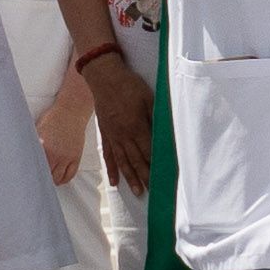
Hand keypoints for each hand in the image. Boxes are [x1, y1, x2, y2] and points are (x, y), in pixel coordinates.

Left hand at [35, 83, 88, 186]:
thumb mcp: (36, 130)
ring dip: (51, 180)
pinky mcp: (76, 158)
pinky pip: (69, 175)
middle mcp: (55, 154)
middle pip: (45, 176)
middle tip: (34, 180)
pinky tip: (58, 178)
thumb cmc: (52, 119)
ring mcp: (66, 157)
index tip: (25, 178)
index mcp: (43, 147)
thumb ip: (31, 145)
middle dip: (40, 178)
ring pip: (57, 178)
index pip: (34, 168)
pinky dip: (63, 179)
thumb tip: (20, 156)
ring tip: (46, 179)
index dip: (29, 174)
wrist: (71, 112)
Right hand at [85, 57, 155, 195]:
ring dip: (131, 178)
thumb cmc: (129, 85)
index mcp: (136, 126)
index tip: (164, 178)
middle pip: (136, 160)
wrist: (104, 77)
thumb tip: (165, 134)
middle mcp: (124, 135)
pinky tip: (115, 181)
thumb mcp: (149, 98)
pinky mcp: (105, 134)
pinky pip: (108, 155)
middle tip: (153, 192)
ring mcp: (113, 137)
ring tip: (138, 192)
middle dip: (145, 177)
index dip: (156, 165)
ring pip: (122, 162)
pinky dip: (112, 169)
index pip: (149, 151)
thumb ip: (156, 117)